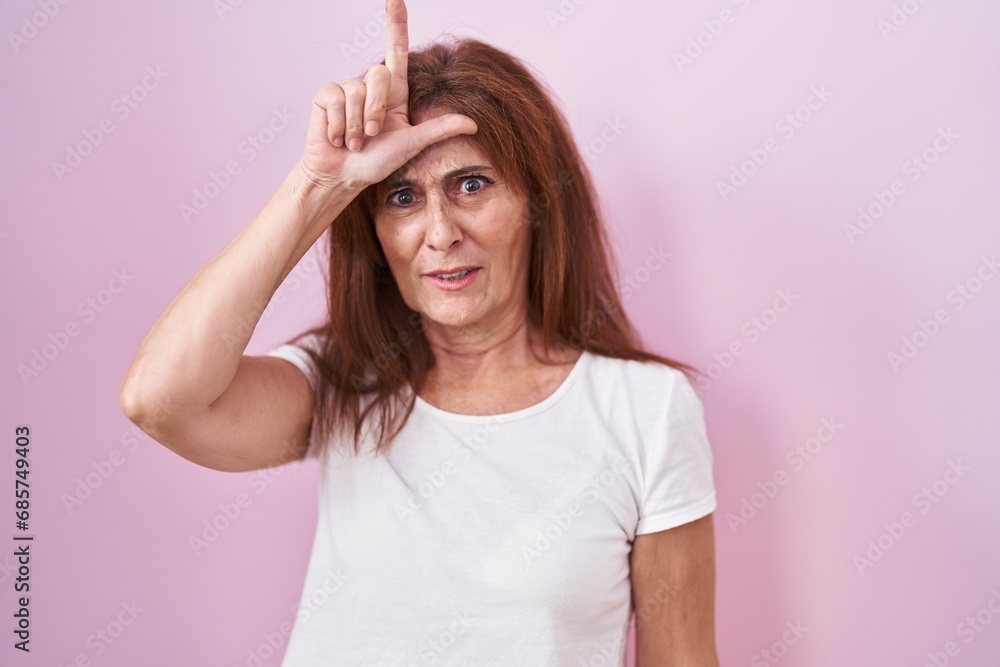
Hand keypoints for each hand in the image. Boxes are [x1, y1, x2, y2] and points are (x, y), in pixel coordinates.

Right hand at [299, 0, 477, 193]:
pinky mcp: (326, 97)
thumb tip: (473, 123)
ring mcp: (347, 90)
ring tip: (354, 142)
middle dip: (376, 110)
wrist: (344, 177)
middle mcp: (370, 88)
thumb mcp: (412, 144)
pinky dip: (339, 124)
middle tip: (372, 136)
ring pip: (356, 90)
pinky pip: (335, 98)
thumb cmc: (375, 163)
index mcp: (393, 94)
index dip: (396, 25)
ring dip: (357, 125)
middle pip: (379, 74)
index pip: (396, 52)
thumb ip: (439, 129)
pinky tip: (337, 138)